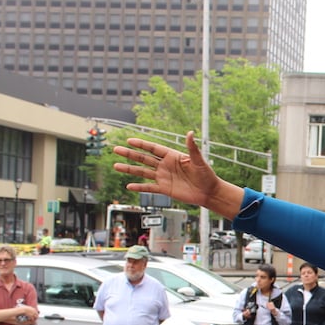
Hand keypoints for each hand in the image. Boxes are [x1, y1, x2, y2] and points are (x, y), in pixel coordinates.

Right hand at [113, 132, 243, 220]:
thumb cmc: (206, 175)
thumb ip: (193, 148)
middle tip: (116, 149)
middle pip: (144, 158)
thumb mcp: (199, 161)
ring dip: (130, 169)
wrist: (209, 192)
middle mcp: (165, 165)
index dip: (141, 144)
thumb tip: (191, 133)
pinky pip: (149, 188)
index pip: (153, 148)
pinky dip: (139, 187)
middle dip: (130, 154)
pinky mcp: (165, 189)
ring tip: (116, 166)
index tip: (129, 140)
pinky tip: (128, 186)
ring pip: (143, 172)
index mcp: (172, 156)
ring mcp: (163, 177)